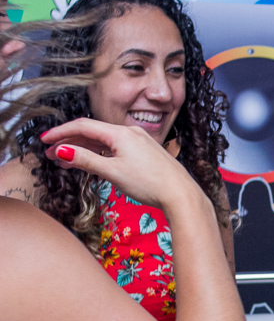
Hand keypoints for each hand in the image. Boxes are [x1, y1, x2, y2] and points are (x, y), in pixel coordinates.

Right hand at [40, 119, 199, 210]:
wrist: (180, 194)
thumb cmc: (150, 184)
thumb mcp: (112, 172)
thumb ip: (86, 160)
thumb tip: (63, 150)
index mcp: (122, 133)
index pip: (84, 126)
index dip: (61, 132)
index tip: (44, 141)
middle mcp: (131, 133)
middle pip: (93, 133)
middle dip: (70, 143)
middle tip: (51, 155)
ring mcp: (140, 142)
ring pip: (105, 142)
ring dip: (84, 150)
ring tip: (66, 163)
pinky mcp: (145, 153)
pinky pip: (117, 149)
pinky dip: (101, 155)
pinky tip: (91, 165)